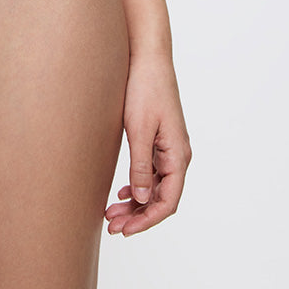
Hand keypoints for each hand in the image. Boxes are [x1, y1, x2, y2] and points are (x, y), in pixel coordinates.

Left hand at [105, 50, 191, 236]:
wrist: (147, 57)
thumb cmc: (144, 88)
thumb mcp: (138, 129)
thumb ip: (140, 165)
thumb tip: (140, 199)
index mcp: (178, 155)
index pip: (167, 201)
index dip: (147, 220)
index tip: (125, 231)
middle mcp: (178, 155)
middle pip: (161, 197)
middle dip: (137, 216)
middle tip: (111, 226)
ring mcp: (169, 147)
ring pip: (155, 186)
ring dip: (135, 202)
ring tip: (111, 214)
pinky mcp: (159, 138)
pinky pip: (152, 171)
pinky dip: (137, 185)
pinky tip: (121, 193)